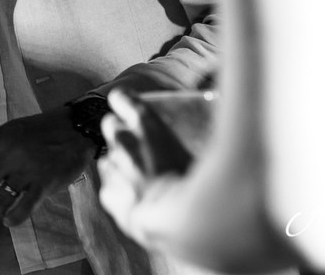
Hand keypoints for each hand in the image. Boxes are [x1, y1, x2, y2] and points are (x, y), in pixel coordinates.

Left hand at [0, 107, 96, 224]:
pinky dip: (13, 218)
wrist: (77, 129)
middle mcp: (12, 153)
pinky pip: (24, 208)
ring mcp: (29, 169)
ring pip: (1, 198)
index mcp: (1, 137)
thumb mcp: (12, 131)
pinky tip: (9, 220)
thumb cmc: (41, 130)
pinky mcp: (45, 184)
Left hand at [97, 89, 195, 245]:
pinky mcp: (109, 195)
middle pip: (110, 125)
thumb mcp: (208, 151)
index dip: (124, 101)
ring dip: (122, 165)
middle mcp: (124, 142)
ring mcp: (114, 169)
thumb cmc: (207, 184)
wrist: (187, 227)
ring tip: (145, 179)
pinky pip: (109, 186)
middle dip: (122, 132)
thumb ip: (199, 136)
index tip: (129, 104)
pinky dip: (120, 191)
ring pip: (109, 157)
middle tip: (141, 145)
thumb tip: (215, 129)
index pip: (121, 98)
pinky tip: (139, 200)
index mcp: (147, 123)